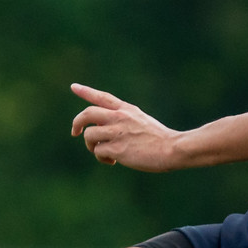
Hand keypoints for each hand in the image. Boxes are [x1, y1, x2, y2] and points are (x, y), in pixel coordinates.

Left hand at [69, 83, 183, 171]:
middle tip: (75, 132)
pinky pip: (98, 151)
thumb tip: (102, 130)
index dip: (86, 91)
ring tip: (104, 153)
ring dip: (91, 146)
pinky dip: (102, 158)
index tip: (74, 87)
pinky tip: (113, 161)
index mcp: (126, 110)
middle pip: (87, 113)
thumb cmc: (159, 139)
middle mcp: (119, 117)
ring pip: (89, 135)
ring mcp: (118, 132)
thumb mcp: (141, 120)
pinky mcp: (117, 148)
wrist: (173, 148)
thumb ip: (123, 120)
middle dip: (77, 123)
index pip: (102, 97)